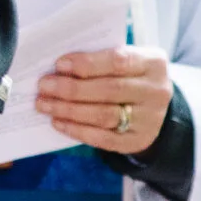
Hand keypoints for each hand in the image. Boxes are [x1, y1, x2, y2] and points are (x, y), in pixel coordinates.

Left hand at [36, 42, 173, 156]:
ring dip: (68, 110)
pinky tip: (58, 122)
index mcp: (153, 63)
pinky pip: (103, 138)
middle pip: (108, 90)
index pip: (118, 61)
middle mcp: (155, 91)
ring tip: (44, 104)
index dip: (87, 63)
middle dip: (71, 88)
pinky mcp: (137, 141)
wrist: (156, 110)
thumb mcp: (129, 62)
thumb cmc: (132, 78)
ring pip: (103, 115)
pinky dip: (77, 130)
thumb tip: (60, 67)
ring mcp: (149, 119)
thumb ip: (102, 59)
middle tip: (43, 86)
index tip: (59, 64)